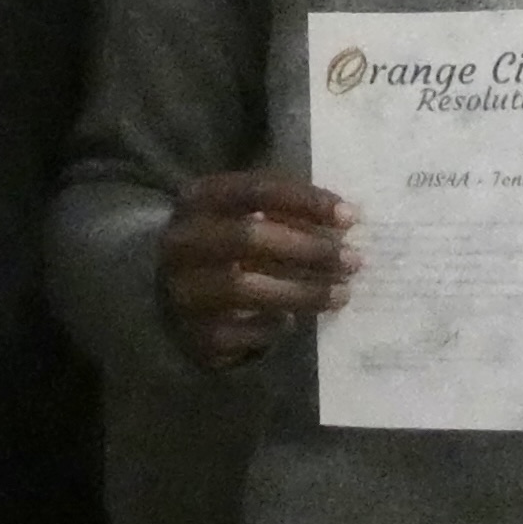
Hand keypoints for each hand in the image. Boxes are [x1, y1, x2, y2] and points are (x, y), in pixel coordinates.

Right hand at [157, 171, 360, 370]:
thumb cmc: (224, 246)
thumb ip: (284, 212)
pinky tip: (293, 321)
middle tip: (352, 260)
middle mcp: (182, 242)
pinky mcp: (193, 333)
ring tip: (342, 294)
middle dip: (308, 249)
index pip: (256, 190)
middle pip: (248, 238)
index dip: (306, 201)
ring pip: (245, 288)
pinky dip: (274, 327)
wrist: (169, 295)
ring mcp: (183, 289)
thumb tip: (346, 221)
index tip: (351, 216)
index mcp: (197, 199)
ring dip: (302, 292)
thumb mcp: (243, 216)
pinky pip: (241, 331)